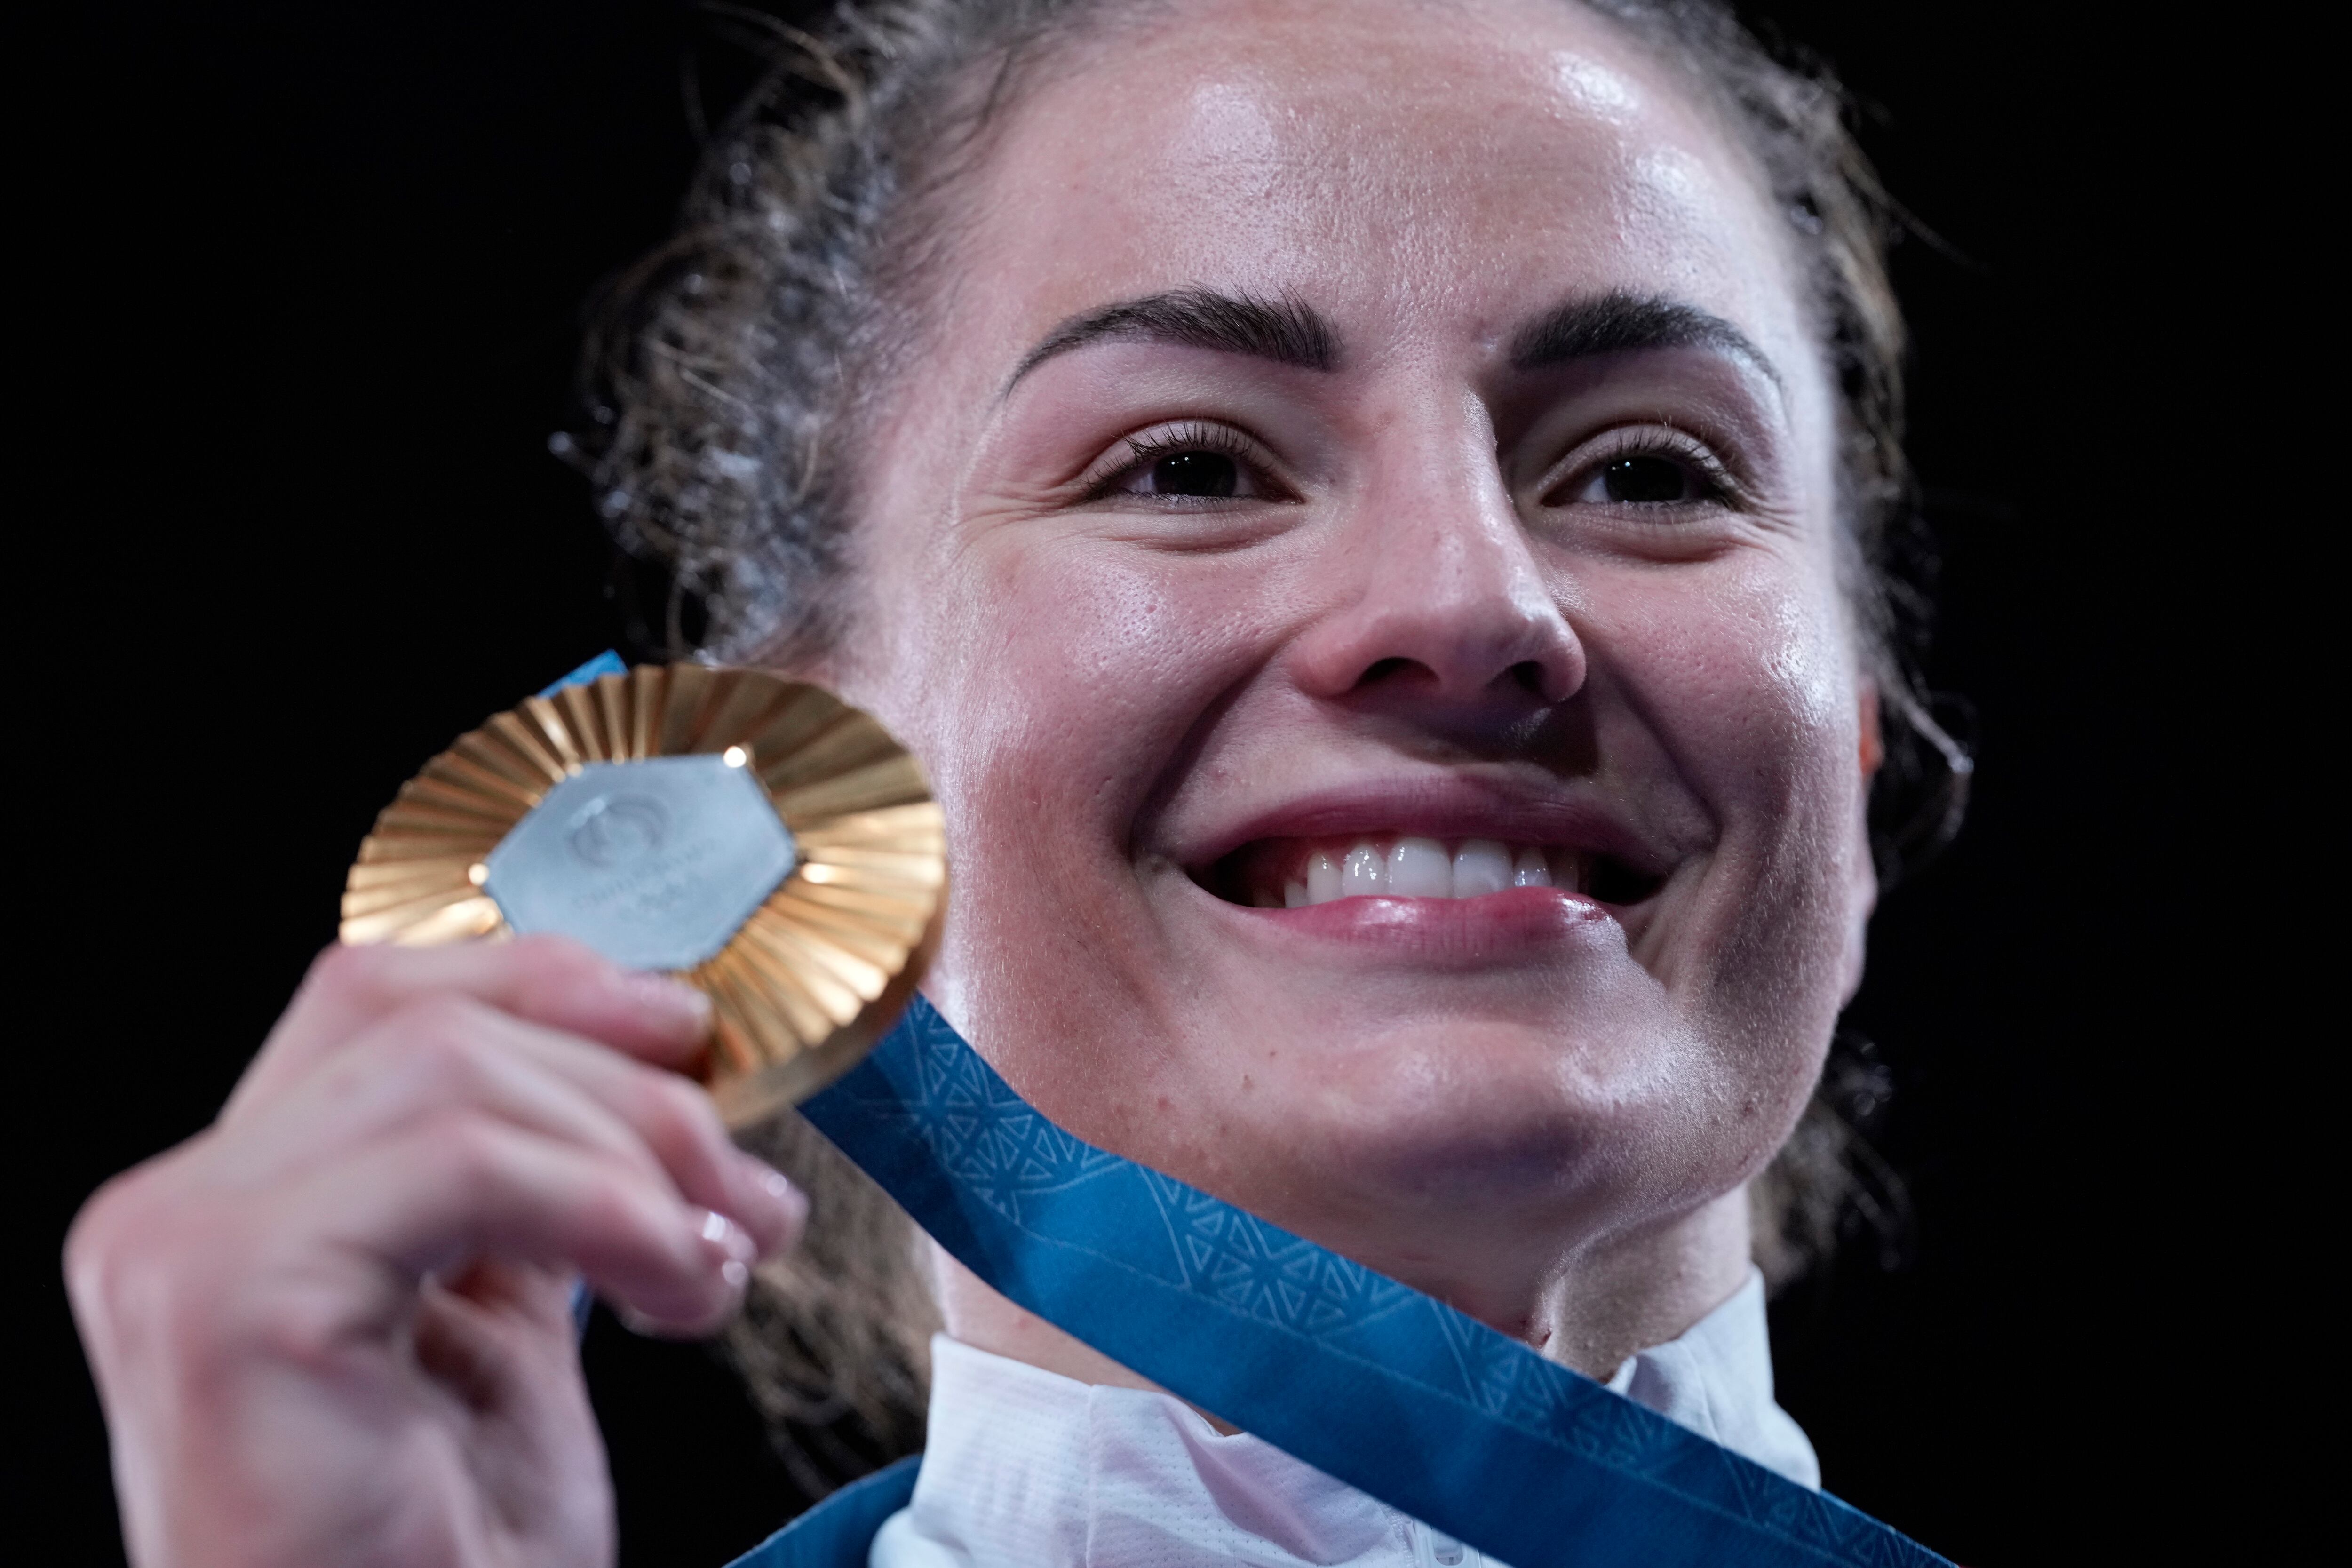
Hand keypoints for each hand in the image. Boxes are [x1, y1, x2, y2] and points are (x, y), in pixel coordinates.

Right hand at [65, 936, 806, 1567]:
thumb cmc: (450, 1547)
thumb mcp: (507, 1318)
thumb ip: (532, 1183)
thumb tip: (655, 1051)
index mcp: (241, 1203)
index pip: (383, 999)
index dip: (549, 984)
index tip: (690, 1033)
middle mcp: (177, 1210)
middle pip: (424, 1021)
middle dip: (626, 1083)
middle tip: (746, 1194)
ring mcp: (183, 1249)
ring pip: (451, 1074)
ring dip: (636, 1154)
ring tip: (718, 1263)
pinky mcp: (229, 1302)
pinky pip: (462, 1166)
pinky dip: (610, 1210)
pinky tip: (677, 1291)